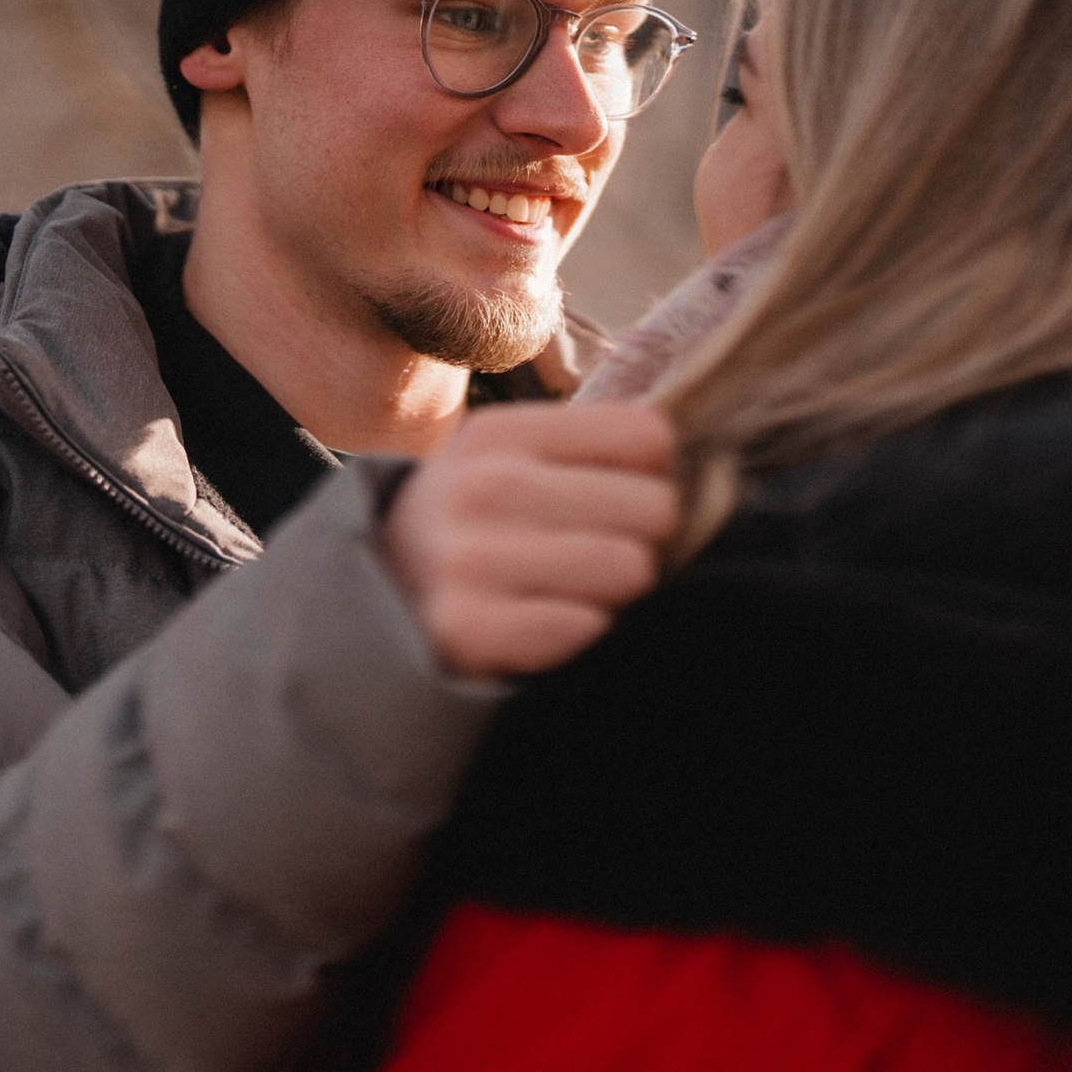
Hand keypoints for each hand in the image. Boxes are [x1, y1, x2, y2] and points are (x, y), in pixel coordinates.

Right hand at [380, 403, 679, 678]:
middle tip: (596, 560)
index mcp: (502, 434)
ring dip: (616, 596)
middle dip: (641, 542)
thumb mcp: (505, 467)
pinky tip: (544, 631)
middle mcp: (484, 486)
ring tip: (571, 596)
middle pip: (655, 506)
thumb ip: (590, 455)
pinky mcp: (464, 629)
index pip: (649, 436)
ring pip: (630, 569)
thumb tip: (703, 467)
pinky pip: (584, 628)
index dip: (651, 477)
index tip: (617, 503)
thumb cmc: (467, 538)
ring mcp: (469, 558)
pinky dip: (578, 637)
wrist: (369, 612)